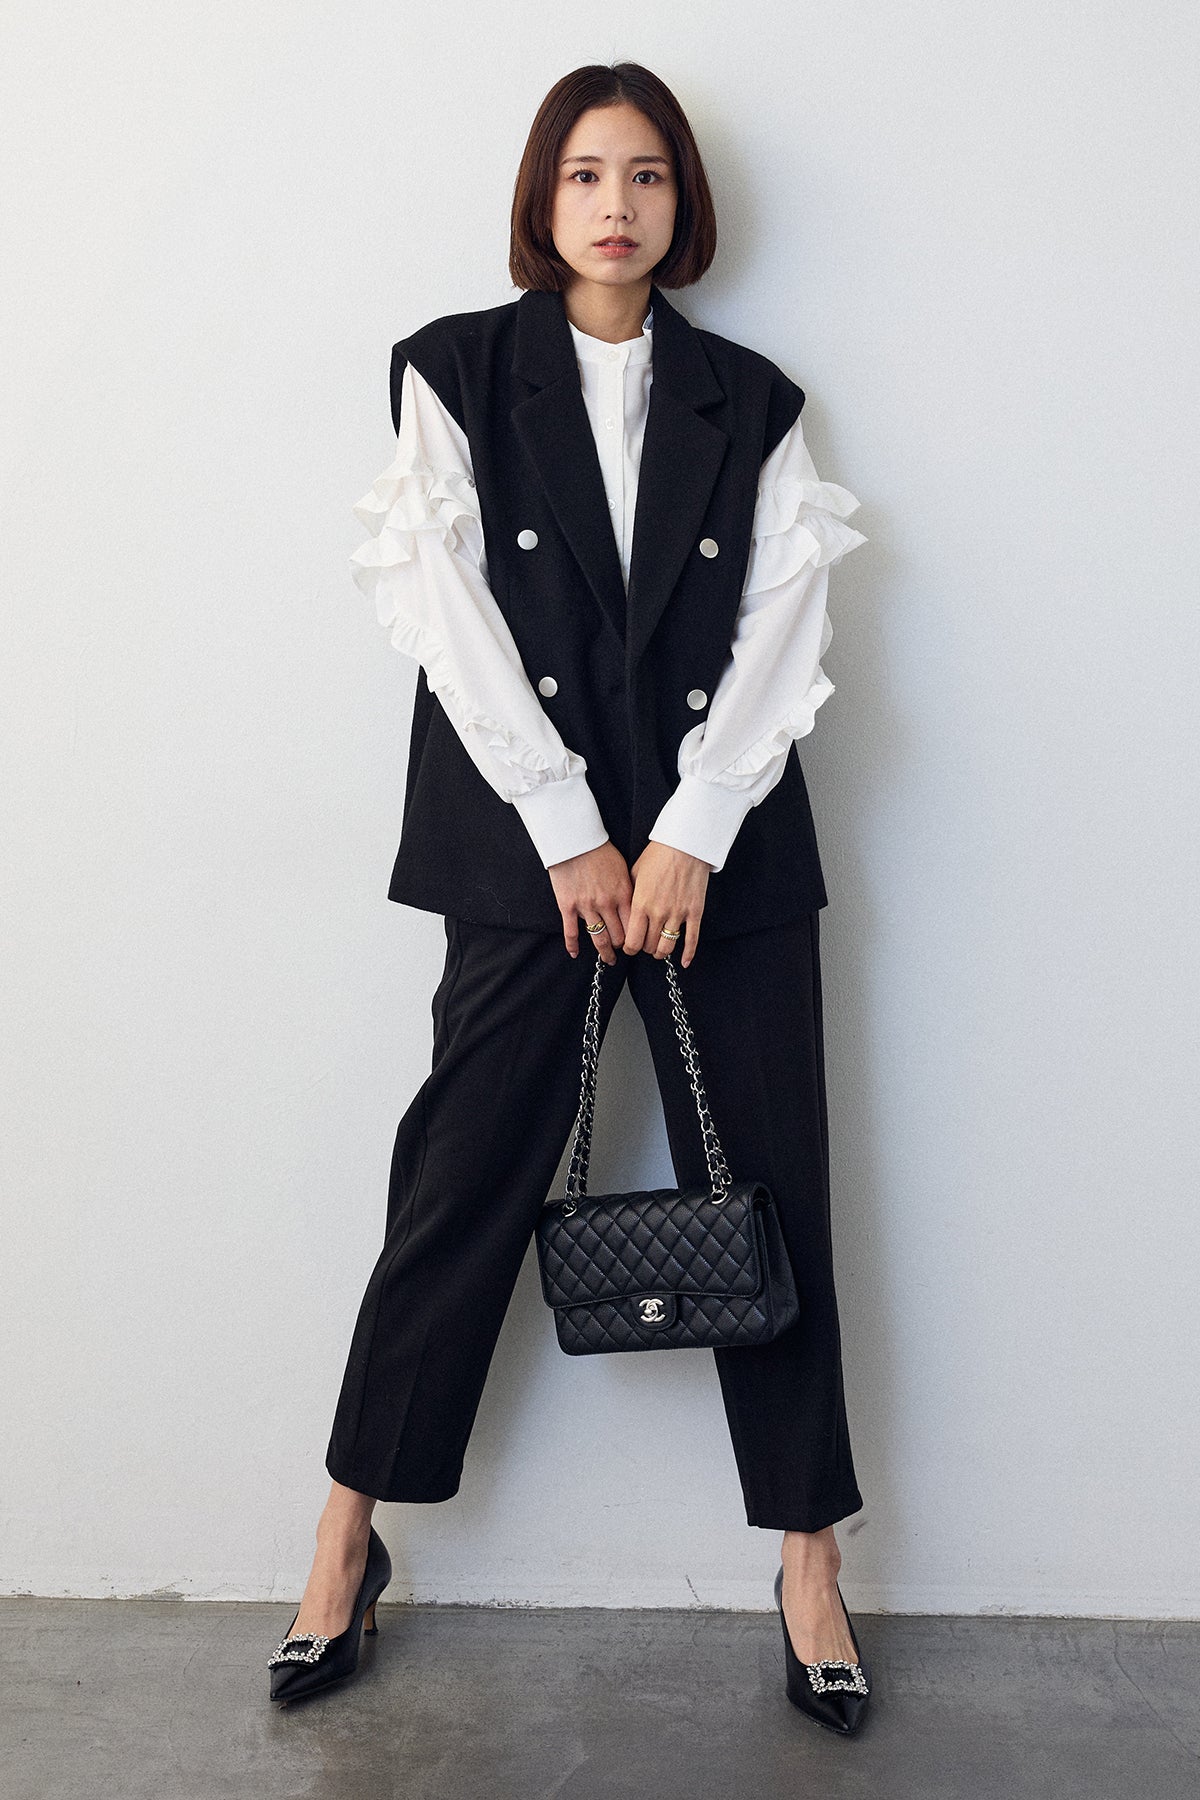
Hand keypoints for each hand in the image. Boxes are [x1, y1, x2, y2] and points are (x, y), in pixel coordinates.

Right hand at [547, 840, 632, 963]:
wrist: (575, 840)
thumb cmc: (600, 850)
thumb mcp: (623, 869)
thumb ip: (630, 890)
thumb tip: (638, 905)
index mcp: (623, 894)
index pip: (635, 926)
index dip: (637, 938)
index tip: (637, 943)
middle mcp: (607, 904)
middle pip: (619, 936)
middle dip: (623, 948)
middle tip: (623, 953)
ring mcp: (587, 906)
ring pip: (599, 938)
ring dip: (605, 952)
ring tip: (608, 959)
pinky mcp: (568, 906)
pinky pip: (571, 932)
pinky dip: (573, 946)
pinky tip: (574, 953)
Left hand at [623, 841, 712, 967]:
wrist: (685, 844)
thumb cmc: (658, 854)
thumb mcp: (635, 873)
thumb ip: (630, 896)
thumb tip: (625, 912)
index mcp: (640, 903)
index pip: (632, 940)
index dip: (629, 948)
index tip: (630, 947)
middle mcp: (658, 912)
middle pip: (649, 946)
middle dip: (645, 949)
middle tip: (645, 945)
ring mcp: (678, 913)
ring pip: (668, 946)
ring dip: (662, 952)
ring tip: (659, 949)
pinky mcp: (694, 912)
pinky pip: (691, 939)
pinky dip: (688, 954)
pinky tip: (684, 962)